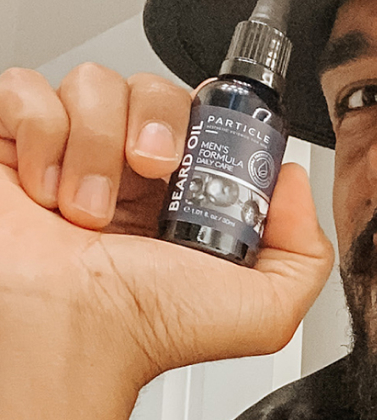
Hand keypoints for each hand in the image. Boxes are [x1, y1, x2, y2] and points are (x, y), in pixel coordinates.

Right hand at [0, 62, 334, 391]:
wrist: (67, 337)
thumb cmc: (145, 329)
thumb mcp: (263, 309)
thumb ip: (304, 252)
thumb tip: (293, 182)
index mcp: (176, 193)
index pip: (199, 112)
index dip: (205, 116)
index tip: (199, 154)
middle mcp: (121, 170)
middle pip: (150, 86)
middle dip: (157, 123)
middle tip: (149, 172)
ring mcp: (63, 154)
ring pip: (91, 82)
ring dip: (96, 143)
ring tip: (89, 207)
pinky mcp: (10, 146)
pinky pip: (25, 89)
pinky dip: (40, 131)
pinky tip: (45, 189)